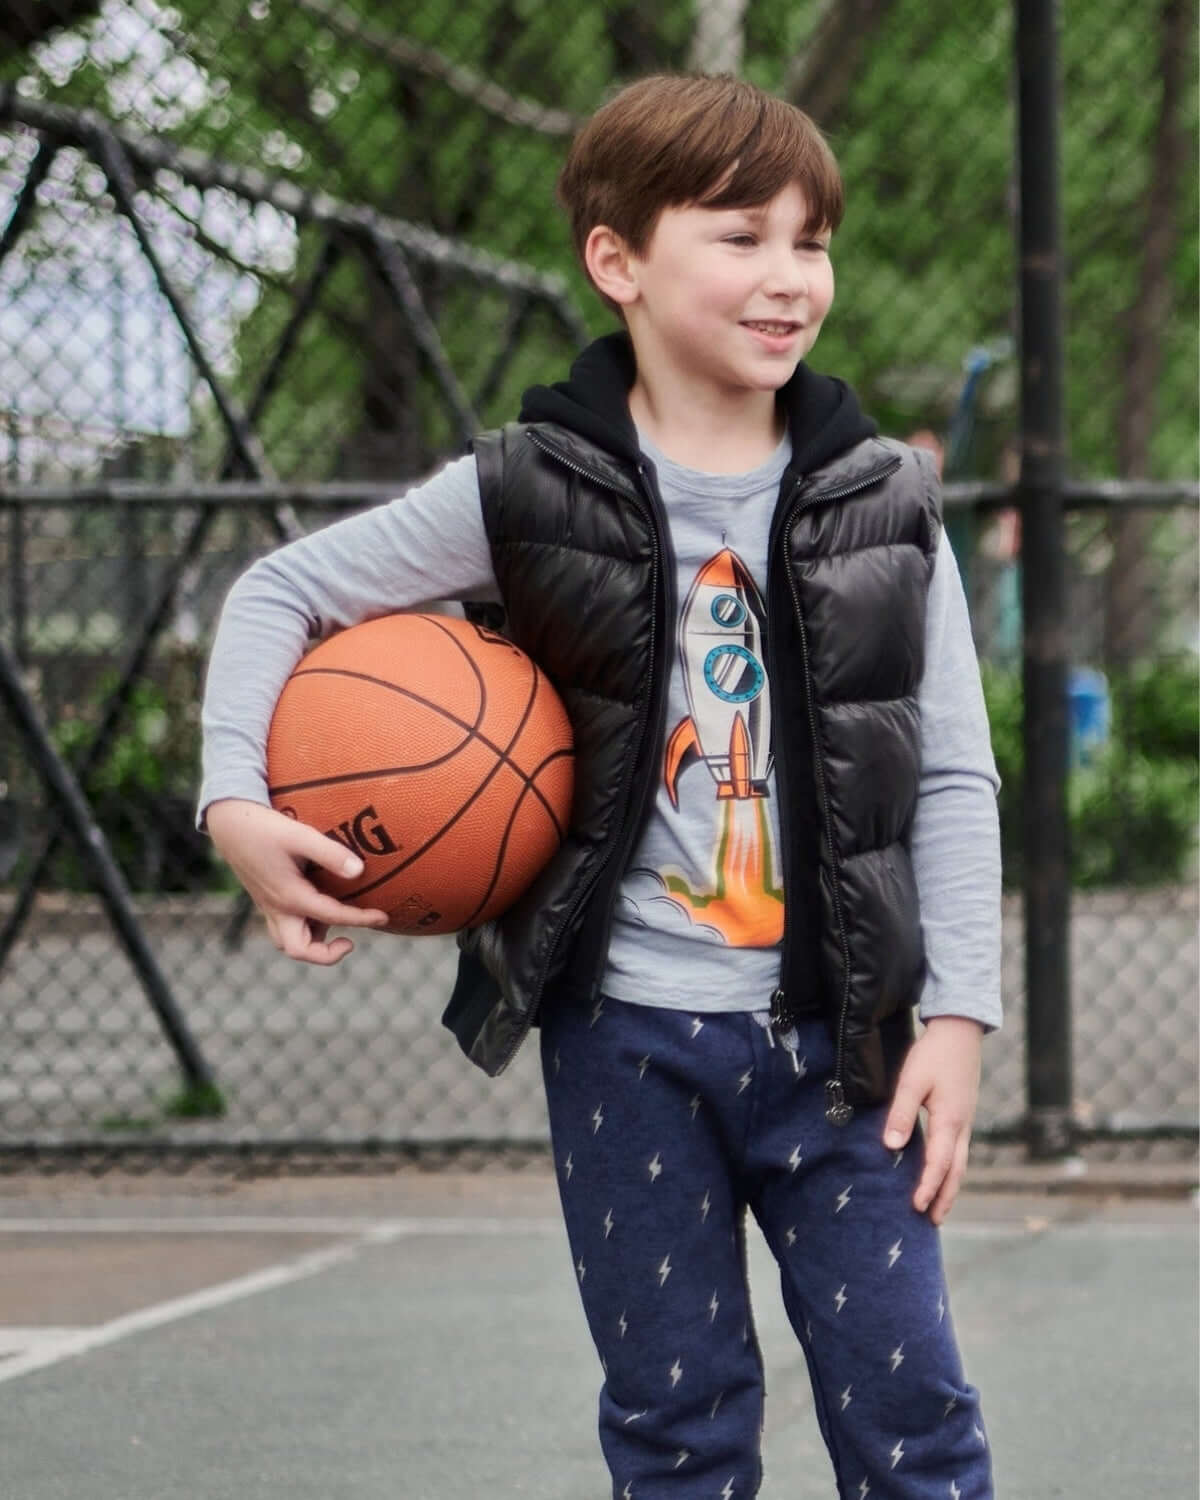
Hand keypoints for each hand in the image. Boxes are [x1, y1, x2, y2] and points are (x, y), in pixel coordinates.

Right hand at [205, 798, 387, 964]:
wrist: (228, 822)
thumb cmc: (264, 826)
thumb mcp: (300, 835)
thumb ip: (330, 853)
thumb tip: (360, 872)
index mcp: (289, 896)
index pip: (332, 916)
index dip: (361, 919)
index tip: (383, 917)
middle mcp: (277, 908)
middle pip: (298, 950)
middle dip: (325, 954)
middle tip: (350, 940)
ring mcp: (269, 906)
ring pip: (289, 942)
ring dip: (313, 942)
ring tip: (337, 923)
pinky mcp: (267, 899)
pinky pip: (285, 926)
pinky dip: (304, 927)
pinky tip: (321, 906)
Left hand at [883, 1016, 982, 1224]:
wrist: (960, 1030)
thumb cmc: (934, 1054)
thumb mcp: (912, 1081)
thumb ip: (902, 1114)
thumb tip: (892, 1146)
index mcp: (950, 1121)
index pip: (939, 1165)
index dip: (927, 1188)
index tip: (915, 1207)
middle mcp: (963, 1126)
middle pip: (956, 1171)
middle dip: (945, 1197)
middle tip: (932, 1221)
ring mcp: (966, 1120)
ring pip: (960, 1162)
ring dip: (950, 1186)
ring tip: (939, 1206)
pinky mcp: (964, 1113)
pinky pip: (959, 1150)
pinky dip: (952, 1168)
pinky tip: (943, 1171)